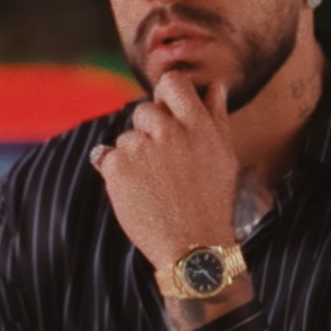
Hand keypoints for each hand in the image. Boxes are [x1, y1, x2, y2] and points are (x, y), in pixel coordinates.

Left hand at [91, 76, 239, 268]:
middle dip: (148, 130)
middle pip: (143, 110)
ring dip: (133, 154)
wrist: (192, 247)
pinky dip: (115, 171)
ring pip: (126, 137)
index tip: (166, 111)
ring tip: (153, 184)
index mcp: (197, 125)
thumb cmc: (212, 201)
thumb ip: (215, 117)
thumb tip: (213, 85)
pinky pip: (106, 156)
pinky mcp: (116, 168)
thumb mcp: (224, 156)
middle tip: (162, 163)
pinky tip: (135, 190)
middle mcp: (168, 131)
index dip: (165, 95)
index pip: (171, 83)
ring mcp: (140, 149)